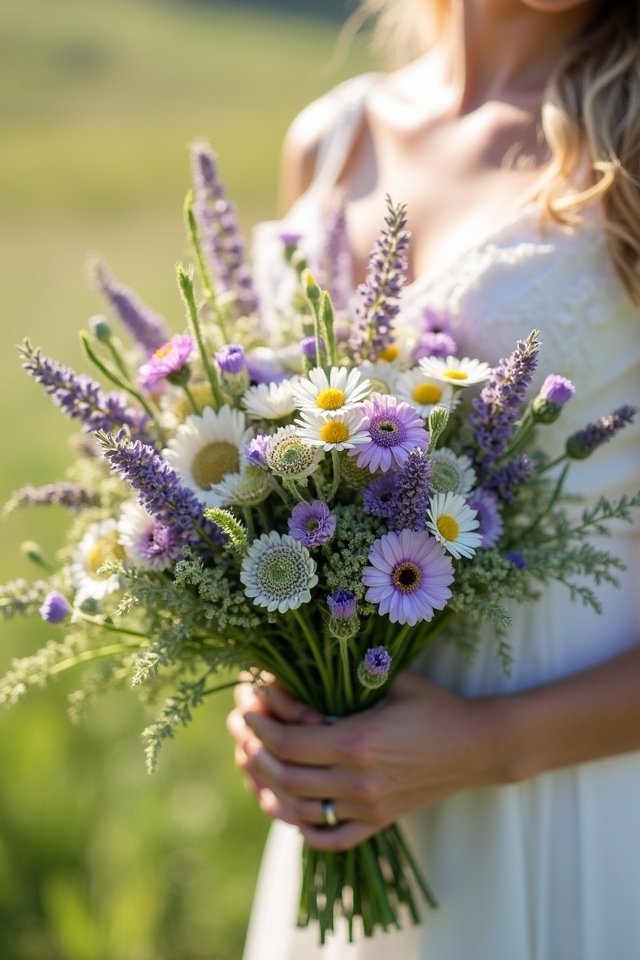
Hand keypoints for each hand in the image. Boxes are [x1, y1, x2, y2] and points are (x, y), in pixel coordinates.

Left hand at [227, 671, 500, 850]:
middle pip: (285, 776)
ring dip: (268, 788)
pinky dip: (303, 828)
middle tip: (241, 730)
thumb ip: (342, 680)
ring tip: (253, 764)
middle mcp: (358, 781)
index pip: (288, 742)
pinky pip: (331, 838)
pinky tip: (287, 808)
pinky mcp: (379, 822)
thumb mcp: (388, 681)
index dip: (259, 725)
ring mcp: (368, 807)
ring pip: (299, 810)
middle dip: (253, 751)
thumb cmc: (433, 704)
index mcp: (358, 741)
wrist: (477, 746)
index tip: (246, 706)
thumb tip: (291, 672)